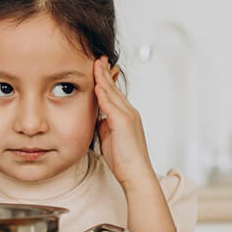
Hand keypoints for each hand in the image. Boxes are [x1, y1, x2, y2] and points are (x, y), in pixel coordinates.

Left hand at [93, 57, 154, 191]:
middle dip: (104, 72)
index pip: (114, 94)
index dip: (106, 80)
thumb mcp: (110, 138)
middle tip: (98, 58)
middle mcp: (129, 112)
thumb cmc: (124, 160)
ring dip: (103, 78)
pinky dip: (104, 94)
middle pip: (114, 88)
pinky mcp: (124, 123)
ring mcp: (128, 116)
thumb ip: (105, 126)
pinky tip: (97, 85)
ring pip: (113, 93)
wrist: (136, 173)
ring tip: (96, 64)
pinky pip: (111, 105)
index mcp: (126, 116)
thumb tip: (98, 119)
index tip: (98, 68)